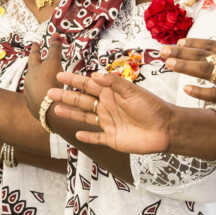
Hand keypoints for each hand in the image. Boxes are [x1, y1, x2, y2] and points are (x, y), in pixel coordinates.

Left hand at [23, 37, 63, 114]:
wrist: (47, 108)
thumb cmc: (49, 82)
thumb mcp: (54, 62)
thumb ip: (55, 49)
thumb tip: (55, 35)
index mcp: (33, 70)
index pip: (34, 55)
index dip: (36, 48)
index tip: (35, 43)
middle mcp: (28, 82)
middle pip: (32, 71)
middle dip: (36, 65)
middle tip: (39, 60)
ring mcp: (30, 94)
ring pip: (34, 84)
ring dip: (39, 81)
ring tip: (46, 80)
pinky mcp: (34, 105)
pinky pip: (38, 96)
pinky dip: (43, 93)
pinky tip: (48, 96)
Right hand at [48, 71, 177, 153]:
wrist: (166, 129)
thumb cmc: (152, 107)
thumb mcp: (133, 91)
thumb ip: (114, 82)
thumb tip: (94, 75)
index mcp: (111, 94)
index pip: (88, 85)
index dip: (73, 80)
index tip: (59, 75)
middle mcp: (107, 107)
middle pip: (82, 101)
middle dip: (65, 96)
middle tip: (48, 93)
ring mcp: (108, 123)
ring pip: (85, 118)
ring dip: (71, 113)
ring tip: (55, 110)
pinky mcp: (112, 139)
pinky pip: (96, 138)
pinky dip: (87, 137)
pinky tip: (77, 135)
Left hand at [161, 31, 215, 119]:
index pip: (212, 45)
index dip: (194, 43)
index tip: (179, 41)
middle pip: (204, 55)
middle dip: (182, 52)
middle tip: (162, 50)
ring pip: (206, 71)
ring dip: (186, 66)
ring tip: (168, 63)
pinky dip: (200, 92)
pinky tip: (185, 90)